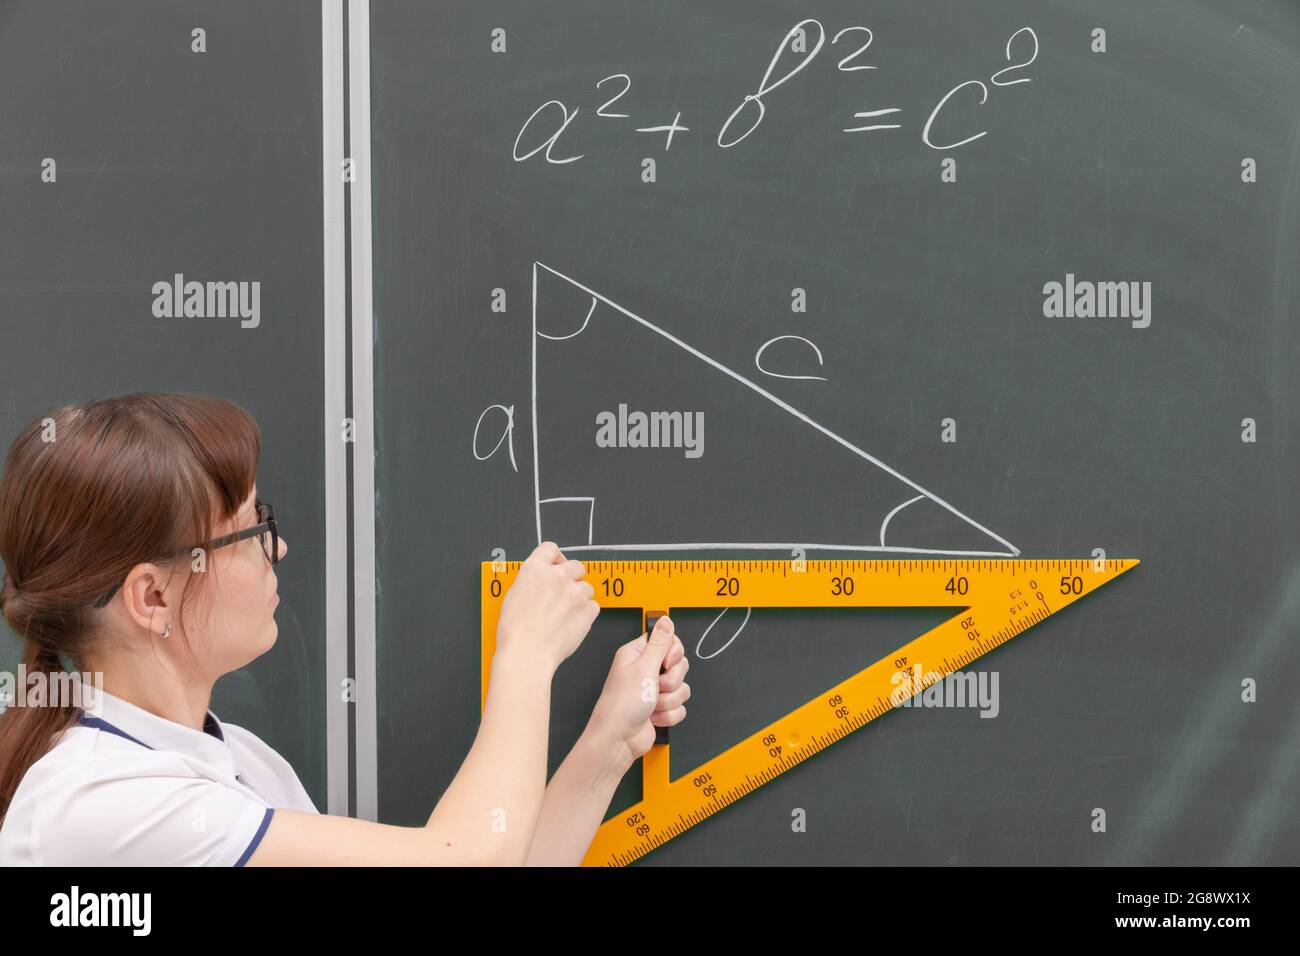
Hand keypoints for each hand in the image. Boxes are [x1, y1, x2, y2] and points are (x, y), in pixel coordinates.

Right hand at [494, 541, 598, 674]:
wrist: (527, 653)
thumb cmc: (515, 631)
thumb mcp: (514, 595)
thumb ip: (532, 581)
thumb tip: (543, 581)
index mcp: (535, 569)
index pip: (550, 548)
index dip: (555, 557)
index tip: (557, 565)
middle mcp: (557, 576)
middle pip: (576, 565)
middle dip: (572, 577)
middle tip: (564, 594)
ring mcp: (575, 592)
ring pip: (587, 586)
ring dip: (580, 597)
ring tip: (566, 614)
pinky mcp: (588, 609)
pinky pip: (593, 606)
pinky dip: (586, 613)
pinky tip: (572, 623)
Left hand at [585, 616, 689, 767]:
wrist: (618, 739)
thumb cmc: (621, 705)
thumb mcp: (643, 668)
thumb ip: (659, 643)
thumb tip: (666, 620)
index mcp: (637, 654)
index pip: (667, 641)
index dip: (672, 653)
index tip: (665, 663)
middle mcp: (645, 670)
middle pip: (678, 666)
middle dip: (670, 681)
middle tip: (655, 686)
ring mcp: (653, 690)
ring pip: (681, 688)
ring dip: (668, 700)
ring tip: (651, 704)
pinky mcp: (660, 708)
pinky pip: (680, 707)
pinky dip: (668, 715)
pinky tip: (653, 716)